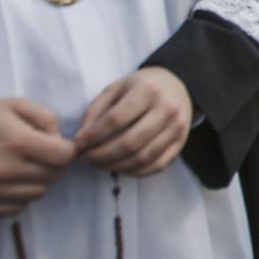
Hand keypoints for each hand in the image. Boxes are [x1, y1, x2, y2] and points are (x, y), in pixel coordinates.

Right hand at [0, 99, 74, 215]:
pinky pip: (18, 208)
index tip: (57, 145)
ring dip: (36, 180)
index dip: (66, 150)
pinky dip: (18, 196)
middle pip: (54, 177)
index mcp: (14, 141)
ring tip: (20, 165)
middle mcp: (3, 170)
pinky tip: (7, 181)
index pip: (63, 157)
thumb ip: (44, 116)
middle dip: (53, 164)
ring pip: (38, 194)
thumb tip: (60, 139)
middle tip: (38, 154)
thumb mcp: (10, 105)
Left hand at [74, 67, 192, 176]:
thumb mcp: (117, 88)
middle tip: (85, 159)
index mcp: (148, 91)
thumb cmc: (141, 87)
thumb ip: (97, 110)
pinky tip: (119, 167)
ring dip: (115, 167)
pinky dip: (134, 172)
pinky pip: (156, 166)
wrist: (177, 85)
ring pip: (143, 158)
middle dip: (102, 156)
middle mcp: (166, 109)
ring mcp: (177, 128)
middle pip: (130, 142)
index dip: (93, 136)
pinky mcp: (181, 143)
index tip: (77, 144)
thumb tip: (82, 139)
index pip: (116, 120)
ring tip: (98, 164)